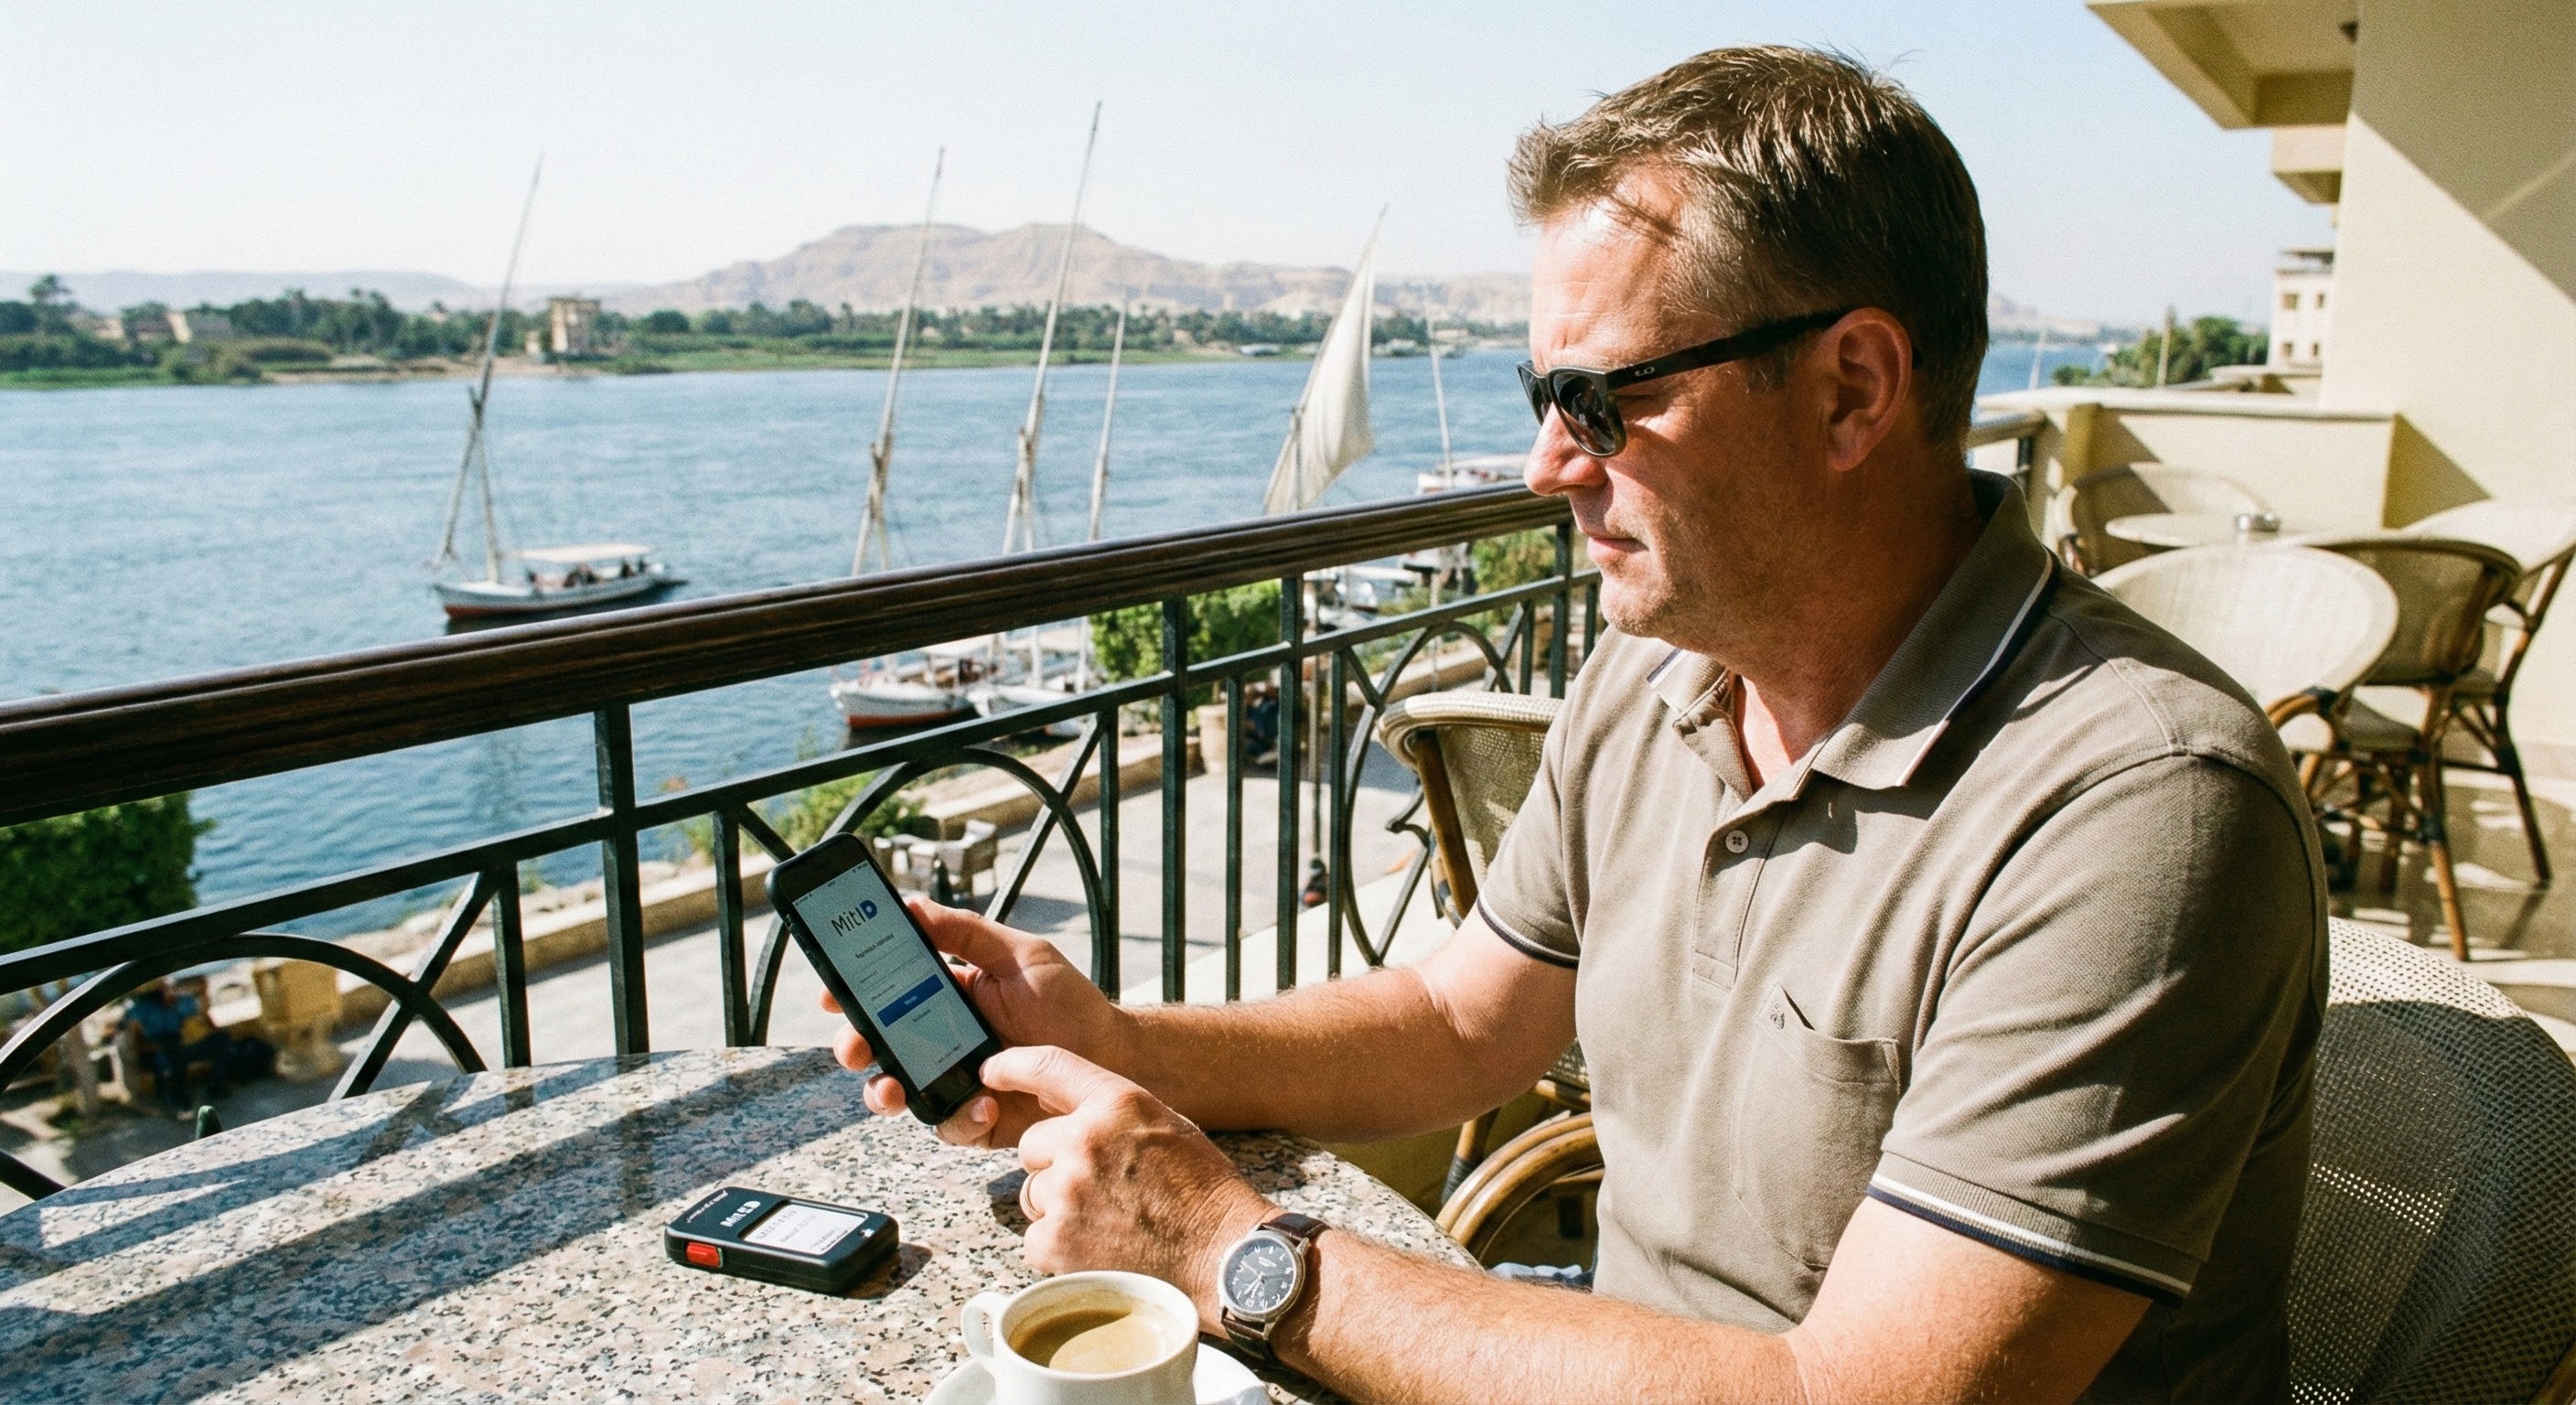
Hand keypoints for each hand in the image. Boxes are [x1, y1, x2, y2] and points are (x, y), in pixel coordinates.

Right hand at [819, 897, 1125, 1146]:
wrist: (1112, 1057)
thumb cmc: (1069, 1003)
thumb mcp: (1019, 955)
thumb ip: (965, 932)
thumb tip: (911, 905)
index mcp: (945, 997)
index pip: (884, 994)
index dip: (852, 994)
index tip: (832, 992)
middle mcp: (940, 1041)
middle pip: (877, 1046)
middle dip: (854, 1046)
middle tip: (853, 1046)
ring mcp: (954, 1082)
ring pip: (898, 1093)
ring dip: (884, 1092)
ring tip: (893, 1088)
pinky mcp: (976, 1119)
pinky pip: (949, 1125)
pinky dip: (959, 1117)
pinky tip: (983, 1103)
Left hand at [985, 1044, 1276, 1330]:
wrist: (1223, 1255)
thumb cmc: (1201, 1191)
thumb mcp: (1164, 1125)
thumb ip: (1111, 1112)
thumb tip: (1063, 1108)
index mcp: (1116, 1102)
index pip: (1047, 1065)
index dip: (1012, 1066)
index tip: (991, 1071)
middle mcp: (1085, 1139)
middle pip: (1032, 1144)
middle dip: (1055, 1165)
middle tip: (1099, 1189)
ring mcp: (1068, 1190)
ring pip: (1033, 1193)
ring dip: (1057, 1208)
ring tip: (1107, 1221)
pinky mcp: (1056, 1239)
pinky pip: (1034, 1238)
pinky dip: (1059, 1248)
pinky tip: (1099, 1249)